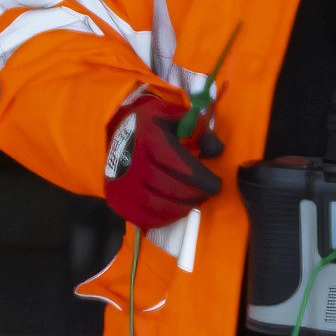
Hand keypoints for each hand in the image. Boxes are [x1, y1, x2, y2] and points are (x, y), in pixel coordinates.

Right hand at [103, 89, 221, 230]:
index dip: (202, 179)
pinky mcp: (118, 199)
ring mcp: (124, 184)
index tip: (216, 184)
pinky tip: (174, 211)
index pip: (180, 166)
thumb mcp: (174, 117)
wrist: (118, 134)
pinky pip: (143, 217)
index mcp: (150, 139)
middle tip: (206, 194)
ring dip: (181, 208)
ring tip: (192, 202)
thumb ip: (199, 130)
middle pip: (171, 189)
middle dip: (195, 195)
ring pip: (158, 206)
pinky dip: (162, 218)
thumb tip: (217, 150)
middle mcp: (134, 163)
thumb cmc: (151, 125)